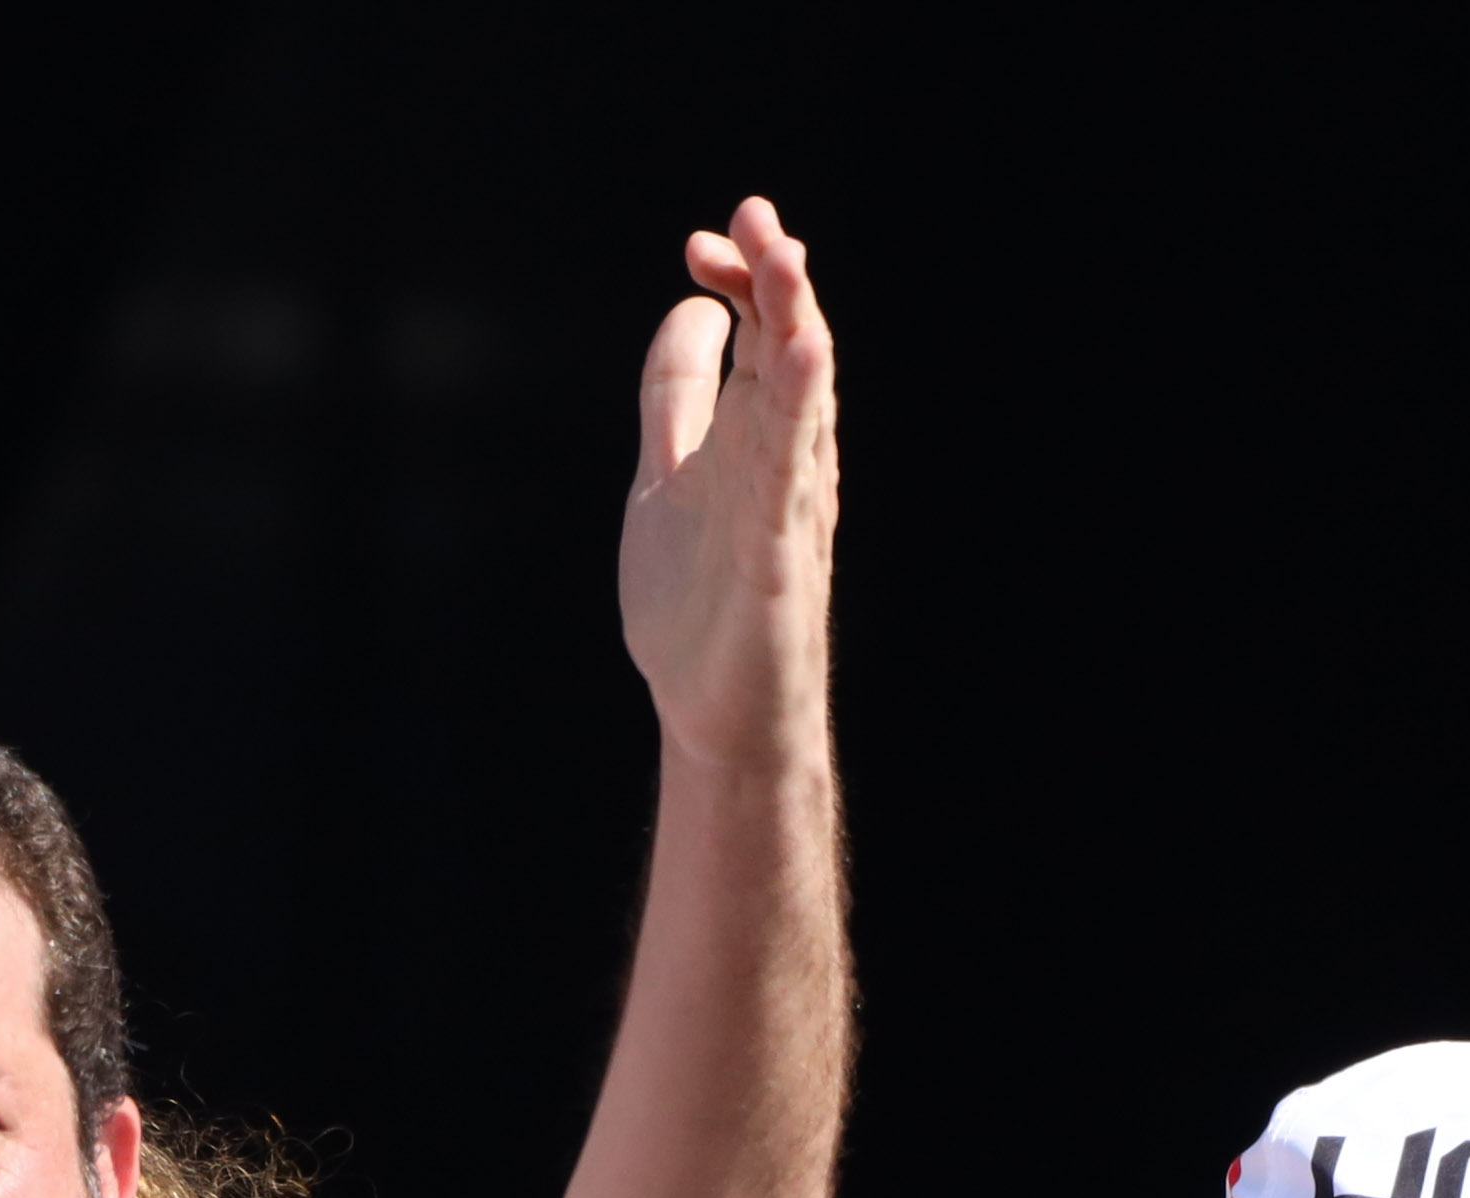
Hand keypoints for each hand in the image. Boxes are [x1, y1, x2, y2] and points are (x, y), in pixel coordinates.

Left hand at [620, 197, 838, 769]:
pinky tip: (802, 364)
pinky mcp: (778, 560)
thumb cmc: (700, 601)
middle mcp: (783, 462)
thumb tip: (690, 307)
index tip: (701, 243)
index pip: (758, 337)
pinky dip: (797, 421)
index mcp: (755, 438)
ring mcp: (785, 509)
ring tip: (786, 261)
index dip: (737, 282)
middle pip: (789, 354)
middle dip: (774, 281)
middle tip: (754, 213)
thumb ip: (677, 398)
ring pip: (800, 406)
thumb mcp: (667, 475)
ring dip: (795, 330)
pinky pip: (790, 480)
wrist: (712, 713)